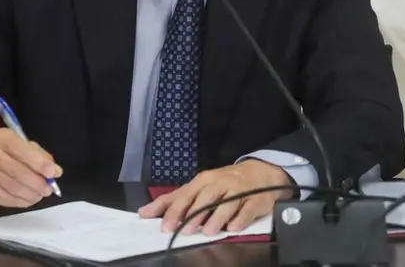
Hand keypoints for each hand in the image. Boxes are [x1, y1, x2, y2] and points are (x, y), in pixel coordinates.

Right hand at [0, 128, 61, 207]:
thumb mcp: (17, 143)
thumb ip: (38, 155)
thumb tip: (55, 171)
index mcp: (2, 138)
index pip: (22, 150)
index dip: (39, 164)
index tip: (53, 173)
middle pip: (19, 174)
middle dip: (39, 184)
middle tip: (48, 189)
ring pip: (14, 189)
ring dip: (32, 195)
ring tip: (39, 194)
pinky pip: (6, 200)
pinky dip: (21, 201)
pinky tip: (27, 198)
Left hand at [138, 160, 291, 235]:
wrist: (260, 173)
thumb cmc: (224, 183)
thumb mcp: (198, 188)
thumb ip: (173, 201)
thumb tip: (144, 212)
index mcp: (204, 180)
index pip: (186, 195)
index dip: (175, 211)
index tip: (165, 226)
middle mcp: (220, 183)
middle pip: (205, 198)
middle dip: (194, 215)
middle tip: (184, 231)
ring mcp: (239, 191)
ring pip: (226, 203)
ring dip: (216, 218)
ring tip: (207, 232)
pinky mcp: (255, 200)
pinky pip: (247, 209)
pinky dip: (240, 219)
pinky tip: (232, 228)